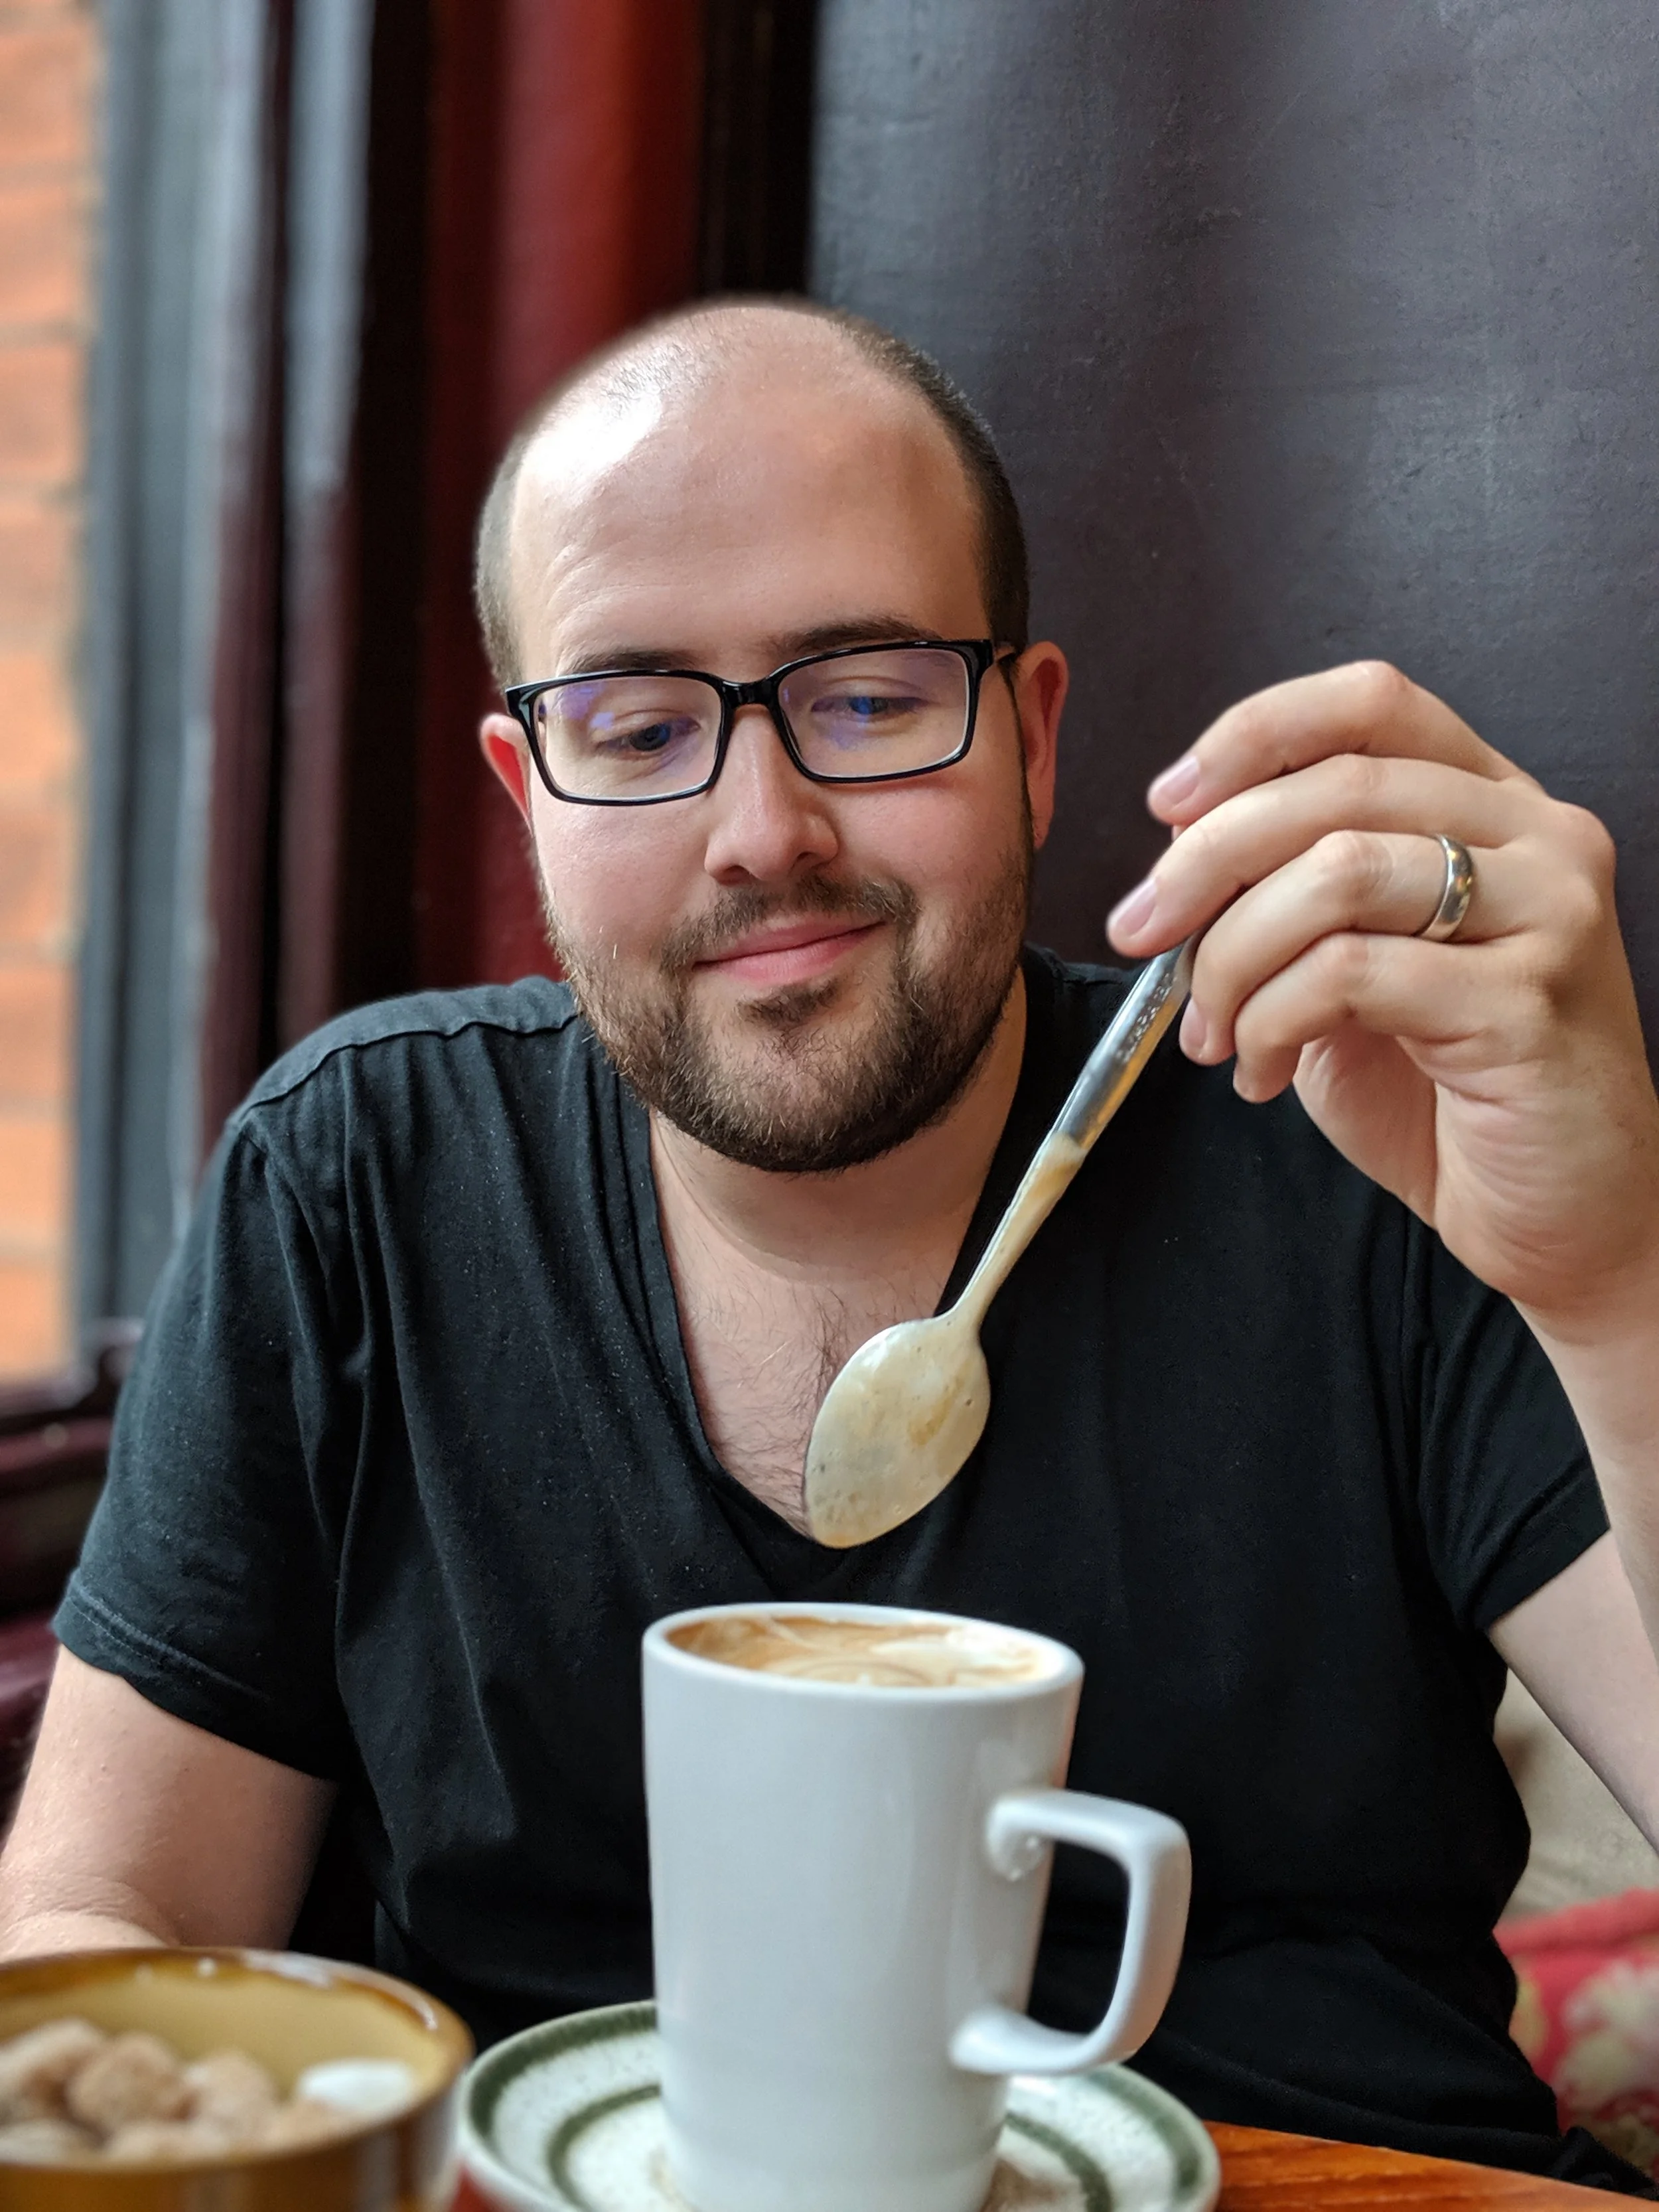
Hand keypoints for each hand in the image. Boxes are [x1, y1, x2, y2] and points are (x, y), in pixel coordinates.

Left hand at [1105, 661, 1658, 1334]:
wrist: (1563, 1218)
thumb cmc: (1449, 1095)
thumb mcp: (1352, 973)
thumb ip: (1291, 897)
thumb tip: (1181, 851)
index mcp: (1494, 806)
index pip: (1371, 704)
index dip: (1254, 735)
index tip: (1168, 805)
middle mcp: (1537, 837)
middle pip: (1335, 787)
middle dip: (1204, 862)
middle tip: (1141, 934)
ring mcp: (1548, 914)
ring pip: (1336, 872)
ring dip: (1232, 955)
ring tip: (1209, 1031)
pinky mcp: (1527, 1002)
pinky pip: (1349, 974)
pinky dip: (1270, 1021)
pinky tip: (1257, 1073)